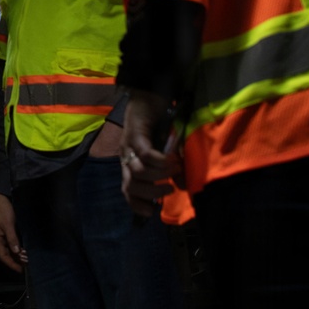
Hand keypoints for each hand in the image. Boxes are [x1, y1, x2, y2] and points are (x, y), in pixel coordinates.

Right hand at [0, 192, 26, 271]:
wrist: (1, 197)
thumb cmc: (2, 210)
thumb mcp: (8, 224)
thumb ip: (12, 238)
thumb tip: (16, 252)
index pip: (3, 256)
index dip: (11, 264)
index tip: (20, 270)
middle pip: (7, 253)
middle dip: (16, 260)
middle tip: (27, 264)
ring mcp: (3, 234)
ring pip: (10, 248)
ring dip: (18, 254)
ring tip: (27, 258)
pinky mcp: (7, 230)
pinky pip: (12, 242)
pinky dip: (18, 247)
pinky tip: (24, 248)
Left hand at [120, 89, 183, 218]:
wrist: (149, 95)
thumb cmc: (158, 123)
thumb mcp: (166, 151)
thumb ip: (172, 169)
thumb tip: (182, 187)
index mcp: (131, 164)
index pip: (127, 191)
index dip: (137, 205)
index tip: (152, 212)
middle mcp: (126, 157)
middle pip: (130, 187)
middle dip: (150, 194)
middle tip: (168, 190)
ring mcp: (128, 146)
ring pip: (138, 173)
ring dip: (159, 176)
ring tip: (175, 170)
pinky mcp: (135, 135)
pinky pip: (146, 154)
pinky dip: (160, 161)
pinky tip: (172, 160)